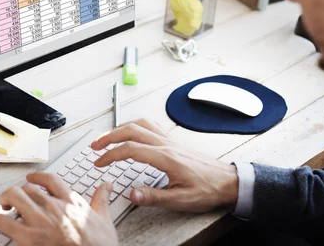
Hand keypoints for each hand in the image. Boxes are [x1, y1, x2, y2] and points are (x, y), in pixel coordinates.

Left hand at [0, 172, 118, 245]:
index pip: (50, 180)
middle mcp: (53, 206)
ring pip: (15, 197)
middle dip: (19, 192)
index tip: (31, 178)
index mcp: (70, 201)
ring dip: (5, 199)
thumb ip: (101, 199)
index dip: (37, 177)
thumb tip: (106, 185)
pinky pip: (3, 222)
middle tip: (15, 199)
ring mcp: (40, 221)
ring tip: (2, 205)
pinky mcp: (29, 238)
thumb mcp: (104, 219)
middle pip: (28, 188)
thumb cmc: (99, 245)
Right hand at [91, 119, 237, 212]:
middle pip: (131, 130)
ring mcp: (170, 140)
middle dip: (109, 136)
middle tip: (95, 146)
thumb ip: (154, 196)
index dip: (111, 155)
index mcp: (165, 157)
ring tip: (107, 137)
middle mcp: (166, 144)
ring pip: (140, 124)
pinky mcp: (173, 140)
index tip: (99, 162)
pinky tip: (131, 131)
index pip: (130, 149)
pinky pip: (150, 125)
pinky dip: (135, 125)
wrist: (228, 181)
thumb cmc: (207, 190)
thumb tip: (131, 193)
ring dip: (120, 128)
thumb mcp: (181, 200)